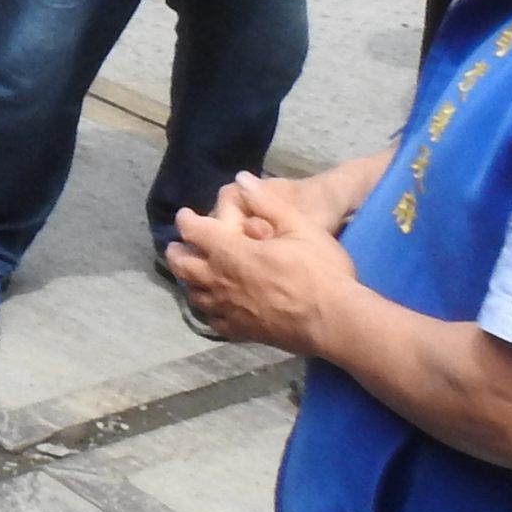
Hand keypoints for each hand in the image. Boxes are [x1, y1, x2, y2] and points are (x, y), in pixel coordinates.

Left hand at [167, 175, 360, 354]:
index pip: (193, 231)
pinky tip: (216, 307)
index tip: (186, 215)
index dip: (186, 220)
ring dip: (189, 280)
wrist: (335, 321)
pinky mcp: (241, 332)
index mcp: (230, 253)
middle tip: (179, 245)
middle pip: (182, 266)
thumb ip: (267, 202)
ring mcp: (228, 310)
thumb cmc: (321, 270)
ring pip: (194, 294)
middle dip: (177, 252)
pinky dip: (209, 310)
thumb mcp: (300, 226)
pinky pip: (214, 321)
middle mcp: (220, 282)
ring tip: (194, 273)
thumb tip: (241, 179)